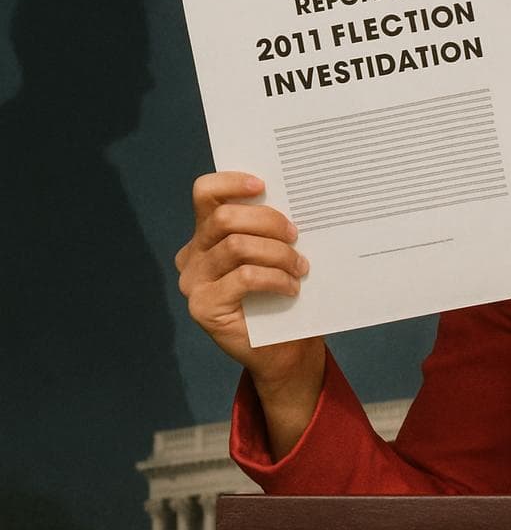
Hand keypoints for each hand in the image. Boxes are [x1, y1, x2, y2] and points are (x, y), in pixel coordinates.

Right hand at [176, 172, 322, 389]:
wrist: (283, 347)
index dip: (232, 182)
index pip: (205, 193)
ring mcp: (193, 282)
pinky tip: (291, 287)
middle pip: (224, 218)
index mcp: (206, 234)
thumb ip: (269, 228)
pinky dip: (275, 278)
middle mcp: (192, 255)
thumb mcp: (275, 252)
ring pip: (236, 246)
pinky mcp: (203, 307)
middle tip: (296, 235)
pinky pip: (244, 277)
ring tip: (300, 266)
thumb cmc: (281, 293)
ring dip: (278, 253)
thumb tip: (293, 196)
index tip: (264, 185)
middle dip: (268, 221)